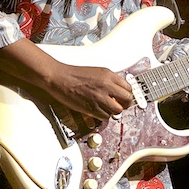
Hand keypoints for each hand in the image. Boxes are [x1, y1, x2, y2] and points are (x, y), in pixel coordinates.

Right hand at [0, 39, 132, 120]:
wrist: (60, 78)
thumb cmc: (75, 75)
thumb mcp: (97, 72)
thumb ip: (110, 80)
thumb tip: (119, 90)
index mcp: (109, 75)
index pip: (128, 88)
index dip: (127, 94)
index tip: (124, 97)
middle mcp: (107, 86)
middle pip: (127, 100)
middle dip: (124, 104)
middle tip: (119, 104)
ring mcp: (100, 97)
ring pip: (117, 110)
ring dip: (114, 110)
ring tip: (107, 107)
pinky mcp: (92, 108)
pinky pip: (105, 116)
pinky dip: (104, 115)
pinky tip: (98, 110)